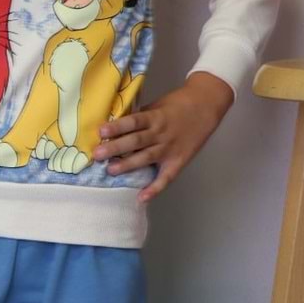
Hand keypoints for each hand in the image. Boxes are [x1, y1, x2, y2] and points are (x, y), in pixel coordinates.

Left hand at [91, 72, 234, 203]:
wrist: (206, 106)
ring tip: (111, 170)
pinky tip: (141, 198)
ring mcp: (169, 149)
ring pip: (146, 157)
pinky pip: (165, 177)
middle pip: (136, 141)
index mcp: (155, 117)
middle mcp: (161, 134)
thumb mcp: (157, 105)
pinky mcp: (178, 161)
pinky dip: (154, 189)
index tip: (101, 131)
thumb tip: (117, 127)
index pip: (134, 122)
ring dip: (128, 165)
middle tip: (97, 155)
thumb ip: (141, 117)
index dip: (117, 127)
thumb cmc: (177, 103)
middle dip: (116, 148)